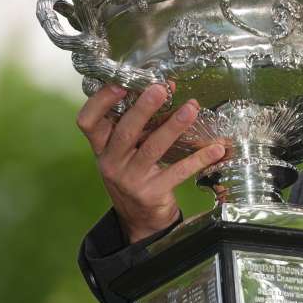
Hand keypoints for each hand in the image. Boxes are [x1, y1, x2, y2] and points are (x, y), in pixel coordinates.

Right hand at [76, 82, 225, 242]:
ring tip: (191, 108)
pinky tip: (215, 149)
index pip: (88, 121)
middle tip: (161, 89)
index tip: (121, 83)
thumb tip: (164, 90)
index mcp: (101, 147)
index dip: (101, 101)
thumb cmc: (134, 174)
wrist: (139, 218)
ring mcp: (130, 179)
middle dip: (144, 108)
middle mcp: (111, 162)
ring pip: (152, 148)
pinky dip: (198, 159)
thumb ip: (137, 126)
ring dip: (173, 126)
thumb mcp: (125, 152)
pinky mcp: (151, 193)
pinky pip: (177, 172)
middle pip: (125, 131)